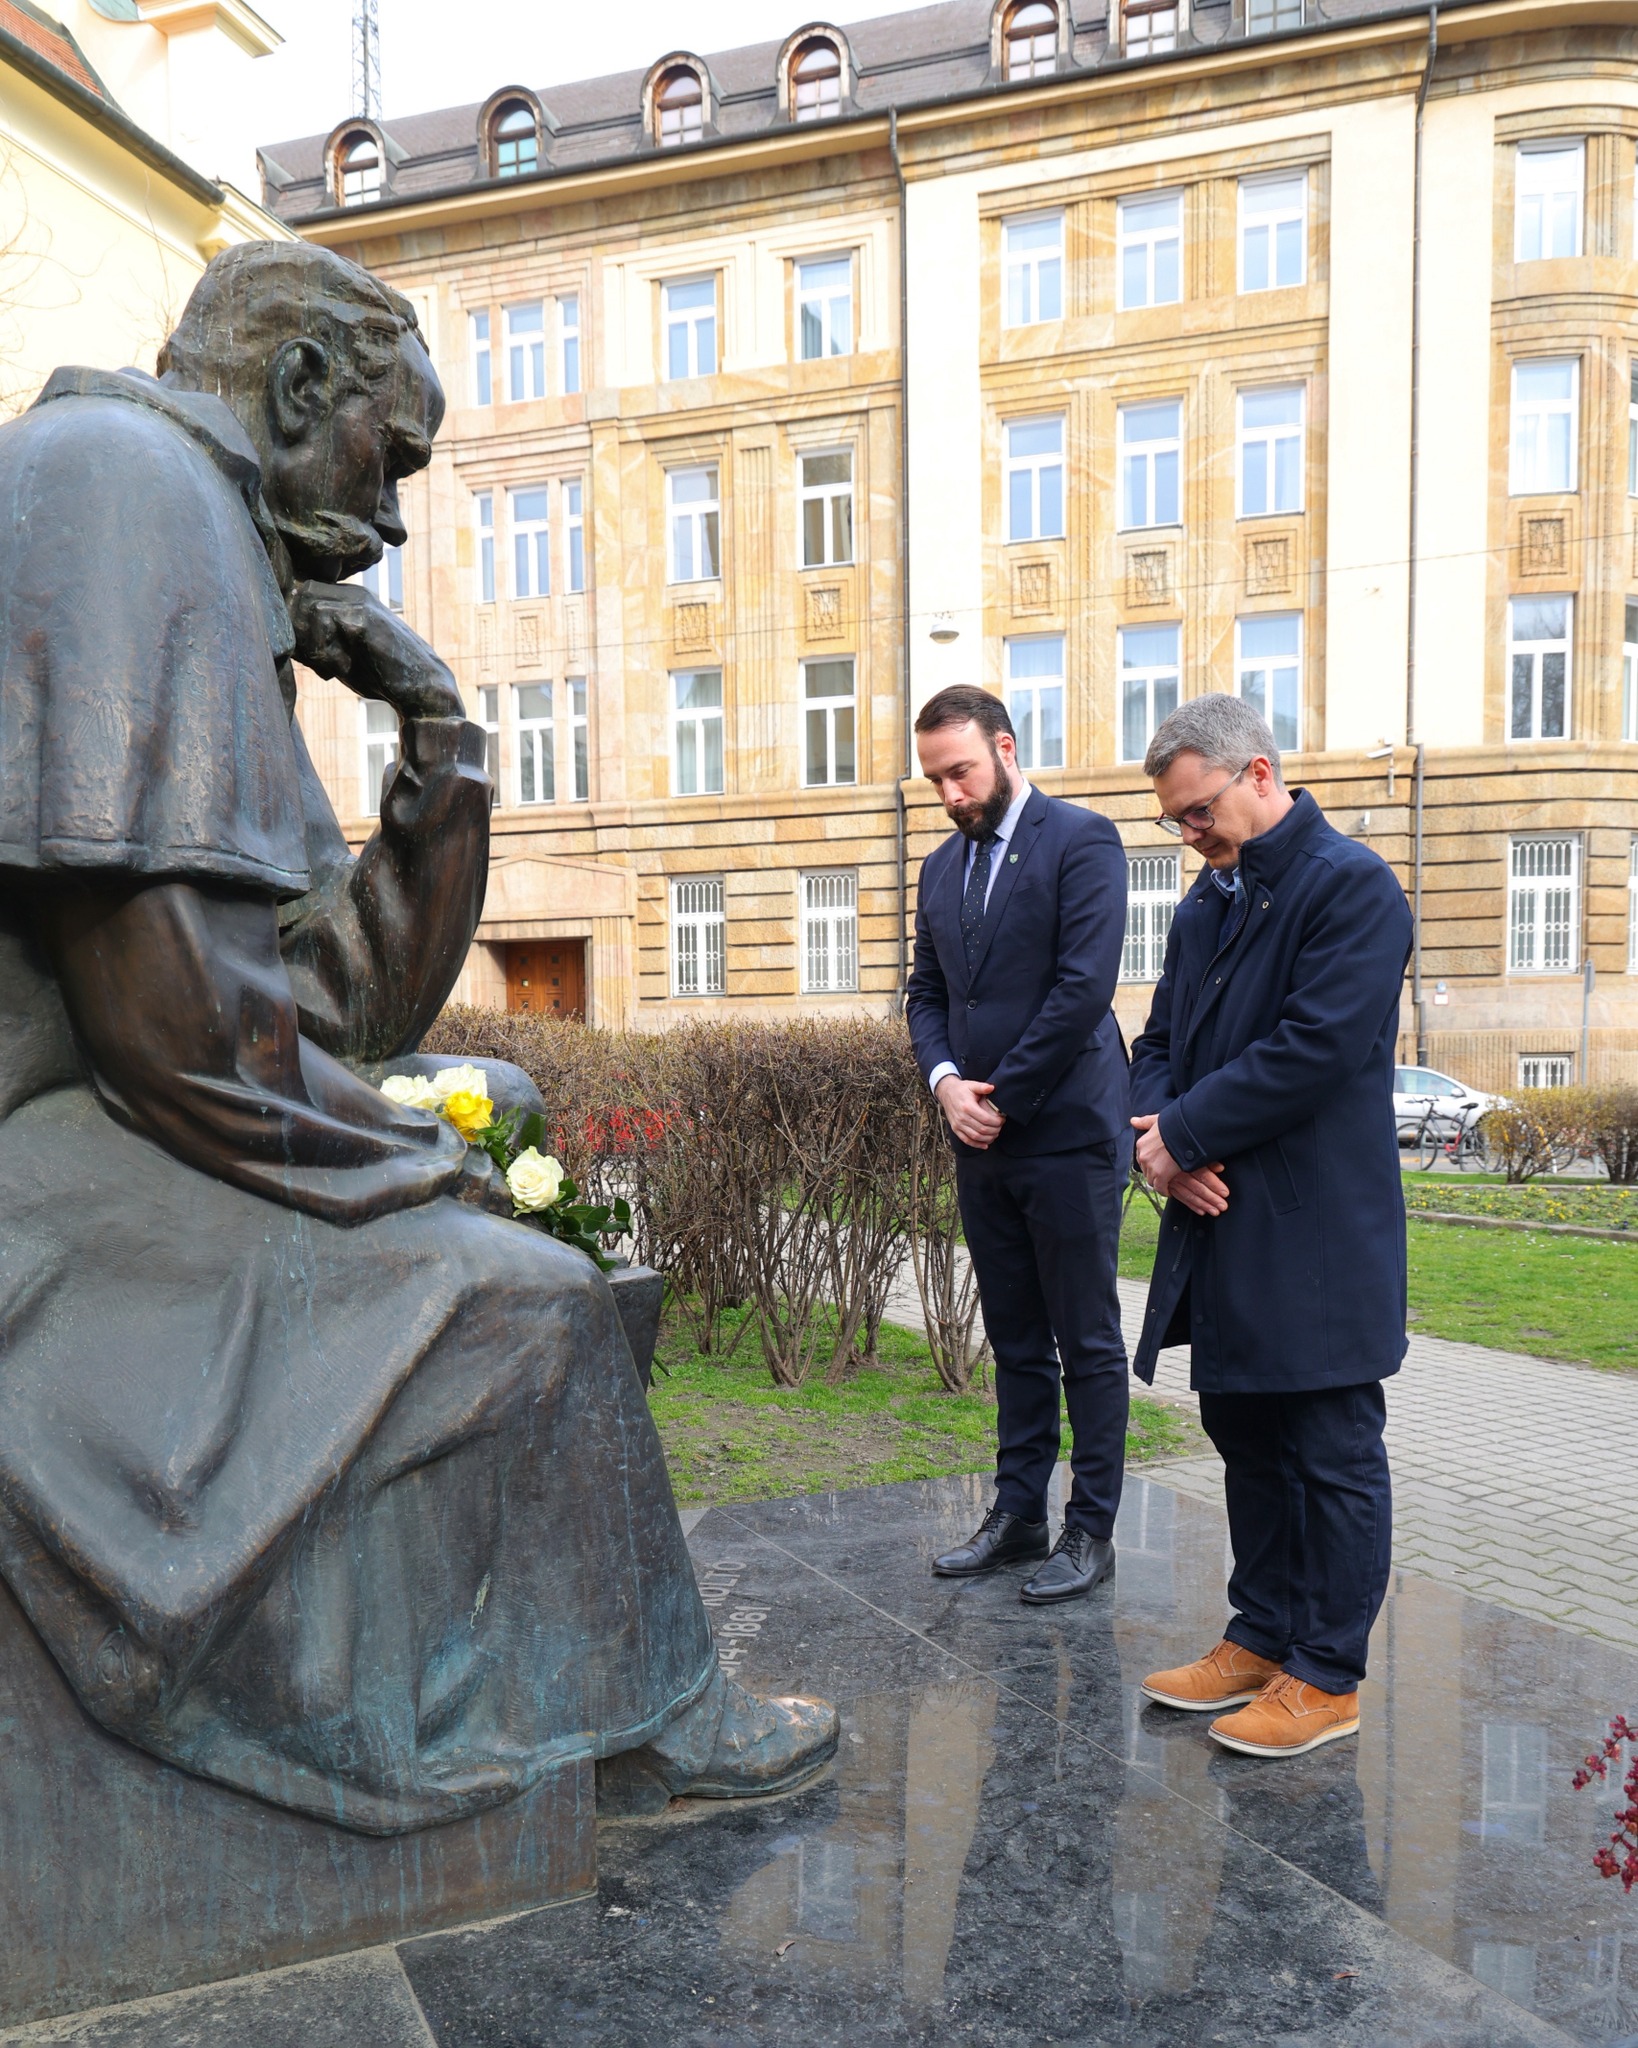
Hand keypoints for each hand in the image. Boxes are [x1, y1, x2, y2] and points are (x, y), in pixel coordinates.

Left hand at [291, 581, 462, 720]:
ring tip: (331, 666)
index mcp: (345, 600)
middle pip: (296, 595)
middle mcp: (351, 593)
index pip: (297, 596)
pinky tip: (343, 667)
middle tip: (319, 664)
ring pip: (305, 603)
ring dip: (310, 641)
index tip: (312, 660)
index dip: (295, 628)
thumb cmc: (378, 675)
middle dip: (298, 632)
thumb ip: (311, 639)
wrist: (420, 688)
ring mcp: (358, 601)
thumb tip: (274, 634)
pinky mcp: (363, 615)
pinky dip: (323, 648)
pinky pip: (321, 618)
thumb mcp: (337, 655)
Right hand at [937, 1076, 1005, 1149]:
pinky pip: (966, 1140)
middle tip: (1000, 1127)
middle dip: (994, 1130)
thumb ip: (982, 1087)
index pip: (985, 1119)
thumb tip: (992, 1088)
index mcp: (967, 1107)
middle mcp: (962, 1117)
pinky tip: (985, 1145)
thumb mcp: (972, 1085)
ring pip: (975, 1136)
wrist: (946, 1093)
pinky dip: (977, 1144)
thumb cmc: (961, 1089)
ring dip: (988, 1138)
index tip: (1002, 1120)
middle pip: (982, 1129)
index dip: (996, 1122)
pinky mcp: (955, 1129)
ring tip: (995, 1134)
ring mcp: (958, 1124)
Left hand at [1131, 1114, 1228, 1216]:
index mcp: (1141, 1144)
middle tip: (1163, 1175)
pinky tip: (1169, 1191)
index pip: (1142, 1158)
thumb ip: (1144, 1122)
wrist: (1185, 1133)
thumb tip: (1133, 1121)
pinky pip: (1160, 1188)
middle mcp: (1143, 1156)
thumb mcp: (1157, 1120)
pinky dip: (1164, 1190)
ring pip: (1152, 1180)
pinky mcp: (1161, 1176)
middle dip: (1153, 1173)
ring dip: (1159, 1182)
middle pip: (1146, 1170)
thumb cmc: (1174, 1125)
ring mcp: (1151, 1167)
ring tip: (1167, 1183)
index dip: (1150, 1162)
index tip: (1157, 1164)